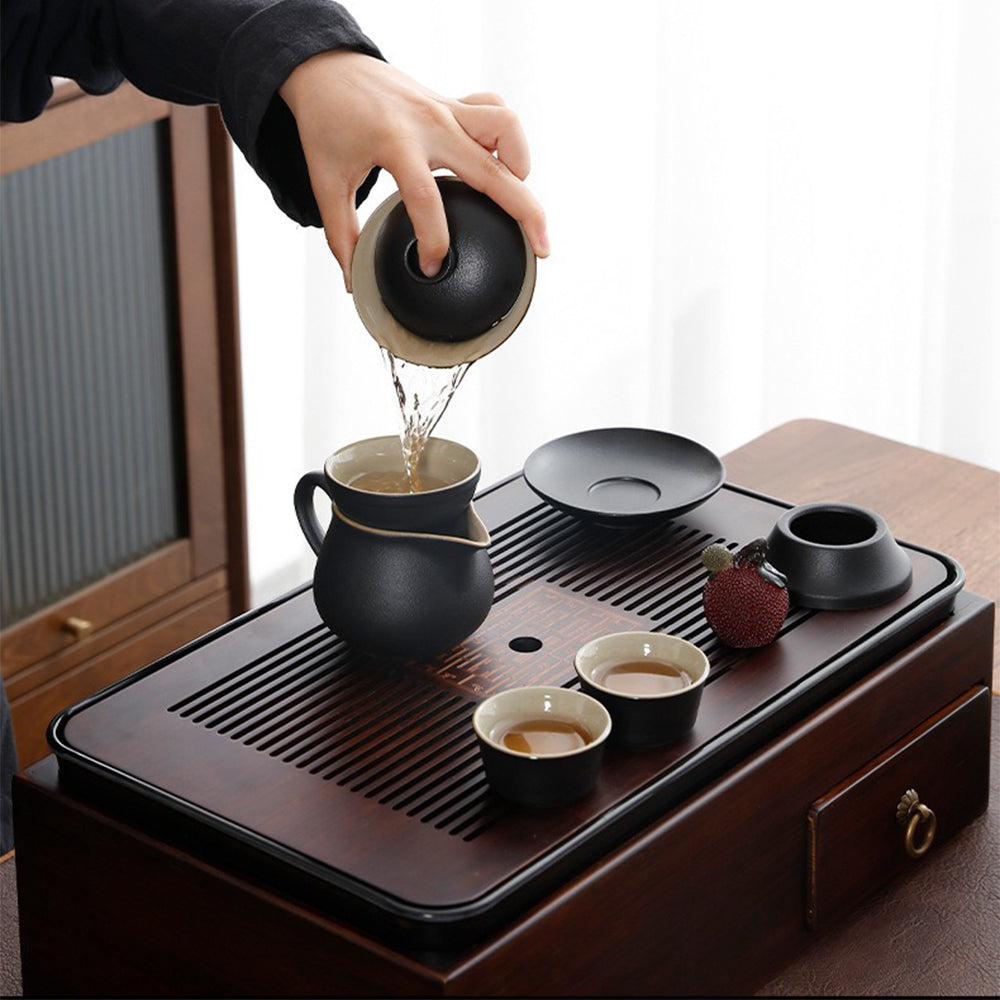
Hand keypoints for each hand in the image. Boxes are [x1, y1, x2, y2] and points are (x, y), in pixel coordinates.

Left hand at [279, 50, 548, 290]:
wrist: (328, 68)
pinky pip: (497, 111)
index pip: (427, 200)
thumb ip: (340, 234)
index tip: (430, 268)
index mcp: (396, 143)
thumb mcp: (324, 181)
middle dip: (524, 212)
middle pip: (492, 169)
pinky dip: (508, 137)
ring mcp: (448, 109)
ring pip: (507, 129)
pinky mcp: (454, 104)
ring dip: (520, 163)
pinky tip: (502, 165)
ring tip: (516, 196)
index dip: (434, 243)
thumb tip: (353, 278)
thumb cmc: (327, 122)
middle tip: (540, 247)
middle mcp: (431, 123)